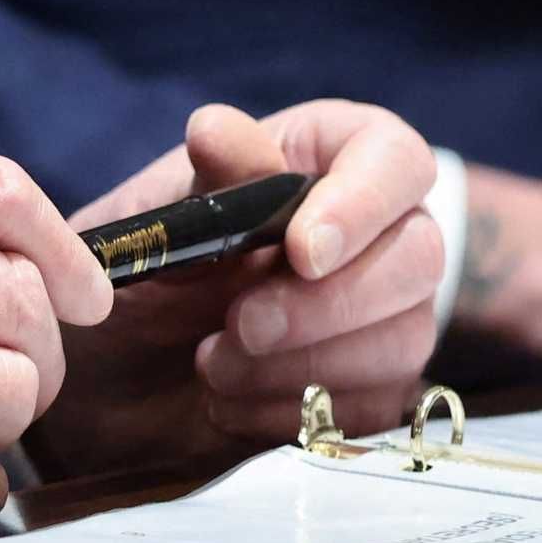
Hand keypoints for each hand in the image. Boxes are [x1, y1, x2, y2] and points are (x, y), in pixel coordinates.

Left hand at [32, 101, 444, 473]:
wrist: (123, 368)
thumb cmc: (151, 264)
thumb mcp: (160, 215)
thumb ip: (203, 179)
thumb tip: (216, 131)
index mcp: (335, 157)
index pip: (396, 161)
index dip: (363, 205)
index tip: (303, 253)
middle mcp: (382, 231)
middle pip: (418, 258)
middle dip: (327, 304)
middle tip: (242, 325)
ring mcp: (391, 315)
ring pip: (402, 341)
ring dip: (301, 365)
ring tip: (211, 364)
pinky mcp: (377, 389)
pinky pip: (372, 408)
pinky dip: (294, 411)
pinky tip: (228, 403)